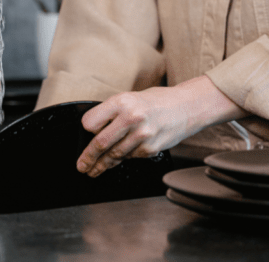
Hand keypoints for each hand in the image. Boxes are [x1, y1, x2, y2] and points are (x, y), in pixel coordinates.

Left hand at [76, 75, 248, 176]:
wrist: (186, 107)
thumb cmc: (156, 101)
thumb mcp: (130, 98)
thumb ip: (112, 113)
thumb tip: (93, 132)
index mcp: (122, 101)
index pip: (91, 122)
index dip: (86, 130)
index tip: (85, 135)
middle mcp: (131, 117)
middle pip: (100, 143)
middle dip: (88, 158)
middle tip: (82, 166)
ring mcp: (142, 135)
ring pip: (114, 155)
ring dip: (102, 165)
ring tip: (94, 170)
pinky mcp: (150, 149)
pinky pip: (130, 157)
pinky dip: (124, 158)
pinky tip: (121, 157)